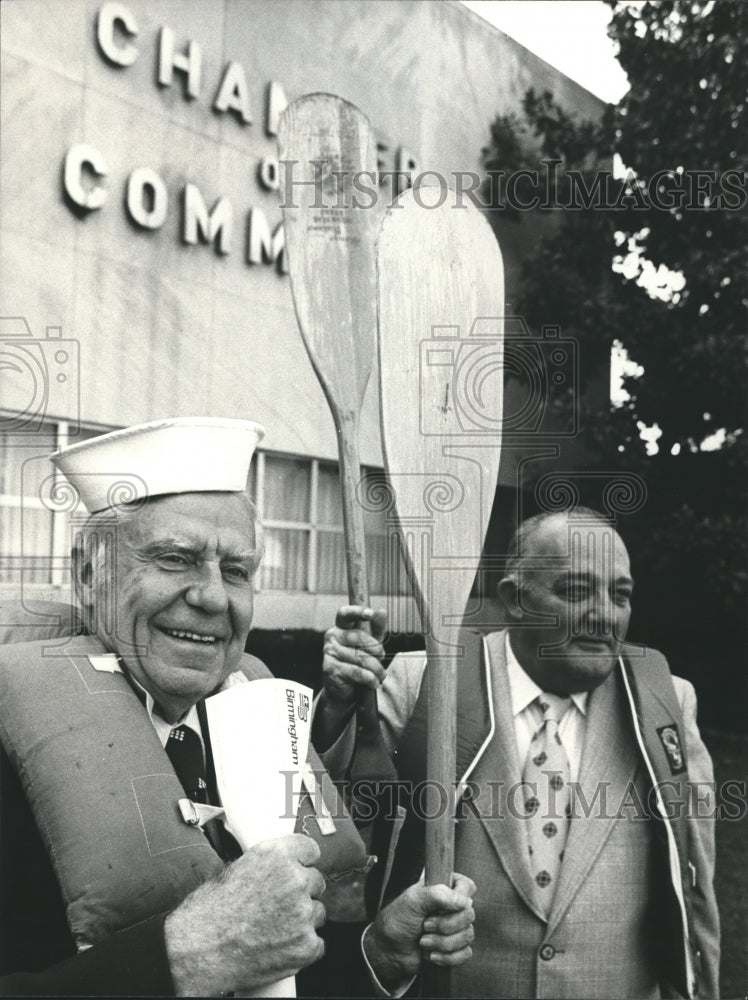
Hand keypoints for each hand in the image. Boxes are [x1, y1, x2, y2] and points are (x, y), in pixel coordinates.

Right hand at [164, 834, 324, 995]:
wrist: (197, 952)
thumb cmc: (208, 913)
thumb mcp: (235, 870)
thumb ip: (266, 864)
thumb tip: (279, 866)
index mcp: (277, 855)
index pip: (310, 849)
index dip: (303, 862)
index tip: (300, 868)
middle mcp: (295, 880)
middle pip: (316, 881)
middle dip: (302, 892)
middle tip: (279, 905)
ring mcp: (302, 914)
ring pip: (317, 912)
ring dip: (302, 920)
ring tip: (274, 928)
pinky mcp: (305, 946)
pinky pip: (317, 943)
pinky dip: (302, 947)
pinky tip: (279, 947)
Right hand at [322, 605, 386, 708]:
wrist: (347, 690)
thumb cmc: (359, 663)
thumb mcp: (371, 644)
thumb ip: (376, 628)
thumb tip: (381, 611)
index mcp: (341, 627)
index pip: (345, 614)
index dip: (356, 612)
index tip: (369, 613)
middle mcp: (332, 636)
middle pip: (358, 636)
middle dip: (375, 649)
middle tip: (381, 657)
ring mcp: (329, 652)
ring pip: (360, 658)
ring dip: (376, 669)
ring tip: (380, 676)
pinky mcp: (330, 669)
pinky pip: (357, 672)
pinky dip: (370, 679)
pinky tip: (373, 682)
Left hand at [363, 874, 475, 988]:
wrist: (389, 951)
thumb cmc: (397, 921)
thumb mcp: (413, 901)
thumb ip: (438, 895)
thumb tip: (466, 901)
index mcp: (443, 888)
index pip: (467, 887)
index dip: (459, 898)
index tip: (442, 908)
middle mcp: (451, 907)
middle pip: (469, 915)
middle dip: (445, 926)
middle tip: (424, 925)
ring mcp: (454, 928)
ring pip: (468, 935)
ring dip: (443, 943)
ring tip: (423, 942)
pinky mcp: (454, 948)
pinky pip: (465, 953)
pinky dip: (447, 957)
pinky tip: (431, 955)